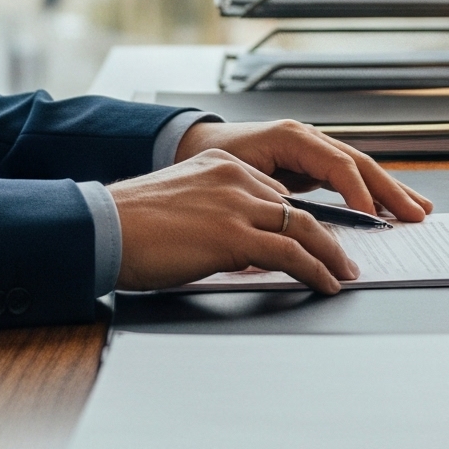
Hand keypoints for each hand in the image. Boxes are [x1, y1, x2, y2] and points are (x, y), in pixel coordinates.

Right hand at [106, 147, 361, 293]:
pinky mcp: (235, 235)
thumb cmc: (131, 225)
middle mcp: (235, 178)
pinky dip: (315, 270)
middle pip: (298, 207)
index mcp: (221, 166)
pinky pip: (291, 253)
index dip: (300, 218)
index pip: (275, 192)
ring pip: (303, 228)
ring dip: (330, 254)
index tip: (316, 234)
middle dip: (329, 233)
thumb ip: (215, 213)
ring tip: (343, 272)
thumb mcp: (182, 205)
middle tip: (344, 254)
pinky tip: (325, 283)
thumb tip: (239, 244)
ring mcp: (238, 205)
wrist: (104, 228)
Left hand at [173, 118, 431, 223]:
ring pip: (360, 169)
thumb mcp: (235, 177)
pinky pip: (348, 177)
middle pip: (360, 164)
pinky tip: (388, 206)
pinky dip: (371, 192)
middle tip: (417, 213)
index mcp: (291, 137)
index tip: (374, 218)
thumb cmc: (207, 160)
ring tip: (418, 208)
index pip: (338, 165)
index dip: (359, 193)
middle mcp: (308, 138)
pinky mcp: (310, 163)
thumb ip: (268, 200)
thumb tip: (295, 228)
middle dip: (391, 190)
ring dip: (390, 190)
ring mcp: (312, 149)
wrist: (189, 144)